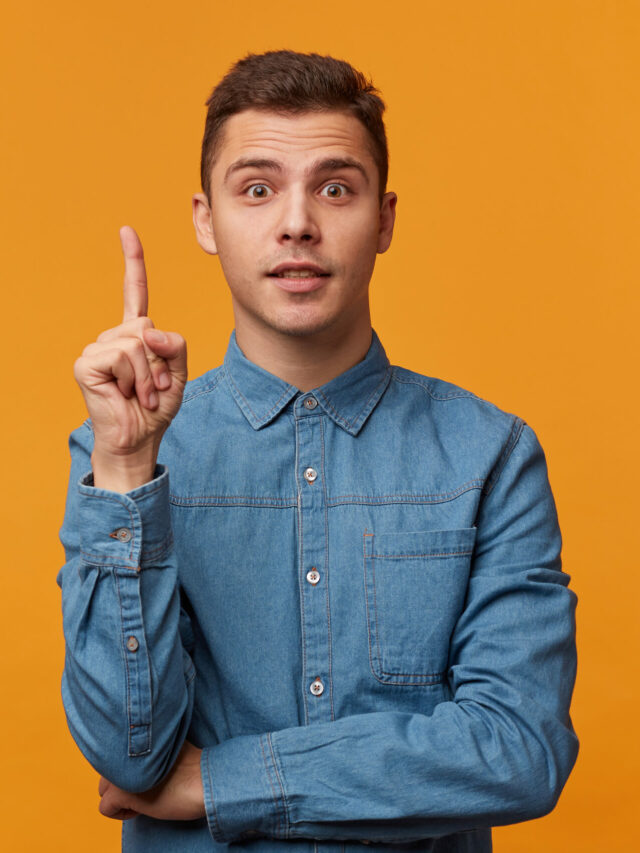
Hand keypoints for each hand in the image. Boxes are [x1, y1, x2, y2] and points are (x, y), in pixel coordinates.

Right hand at [73, 226, 187, 487]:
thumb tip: (148, 330)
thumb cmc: (155, 409)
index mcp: (134, 336)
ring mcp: (96, 349)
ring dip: (148, 375)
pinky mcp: (87, 363)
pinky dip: (135, 378)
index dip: (133, 262)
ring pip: (137, 342)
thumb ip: (174, 345)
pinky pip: (123, 355)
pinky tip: (127, 395)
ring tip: (141, 395)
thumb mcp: (178, 374)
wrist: (138, 440)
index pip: (134, 293)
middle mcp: (112, 337)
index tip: (127, 230)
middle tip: (153, 388)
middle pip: (146, 325)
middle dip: (160, 361)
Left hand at [98, 740, 204, 821]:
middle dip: (122, 783)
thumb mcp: (166, 747)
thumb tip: (131, 759)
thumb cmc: (191, 766)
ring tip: (145, 796)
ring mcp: (120, 771)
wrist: (203, 780)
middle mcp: (122, 751)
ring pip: (103, 790)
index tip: (149, 773)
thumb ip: (146, 747)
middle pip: (106, 771)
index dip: (130, 769)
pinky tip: (142, 809)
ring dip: (120, 797)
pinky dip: (121, 814)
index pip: (114, 753)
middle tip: (147, 787)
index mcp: (136, 735)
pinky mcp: (120, 792)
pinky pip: (105, 808)